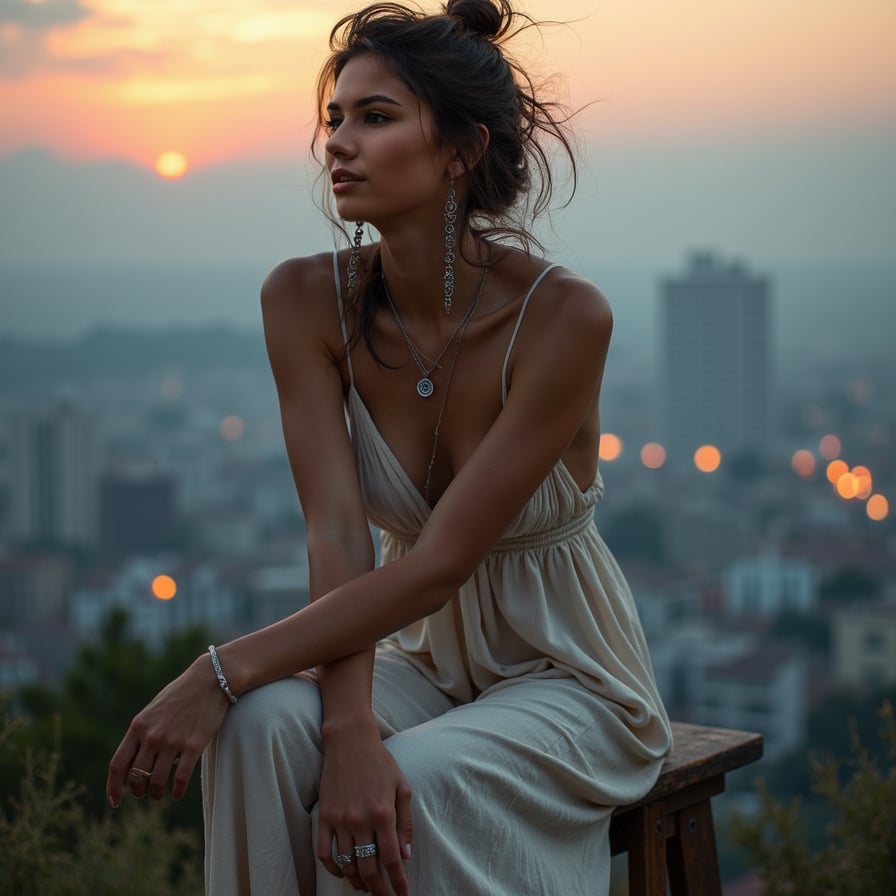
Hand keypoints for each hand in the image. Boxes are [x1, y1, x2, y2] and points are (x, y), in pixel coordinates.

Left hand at [106, 655, 230, 806]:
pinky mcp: (193, 746)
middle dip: (138, 791)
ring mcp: (172, 742)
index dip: (113, 787)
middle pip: (136, 777)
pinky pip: (180, 778)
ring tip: (160, 795)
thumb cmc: (182, 694)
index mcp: (138, 726)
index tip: (115, 801)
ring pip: (157, 782)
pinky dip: (177, 791)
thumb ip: (143, 732)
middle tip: (144, 793)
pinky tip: (177, 794)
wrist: (211, 679)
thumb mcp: (154, 709)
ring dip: (156, 793)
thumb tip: (137, 760)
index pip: (118, 764)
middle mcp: (152, 736)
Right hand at [316, 723, 412, 895]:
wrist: (350, 741)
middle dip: (378, 890)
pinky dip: (333, 868)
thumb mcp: (402, 787)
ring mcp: (340, 820)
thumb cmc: (380, 762)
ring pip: (347, 865)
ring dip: (357, 882)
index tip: (403, 895)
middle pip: (368, 870)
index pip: (391, 860)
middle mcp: (361, 820)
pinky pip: (324, 853)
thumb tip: (405, 856)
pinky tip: (342, 872)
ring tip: (365, 886)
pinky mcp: (324, 816)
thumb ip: (406, 823)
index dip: (398, 883)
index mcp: (384, 813)